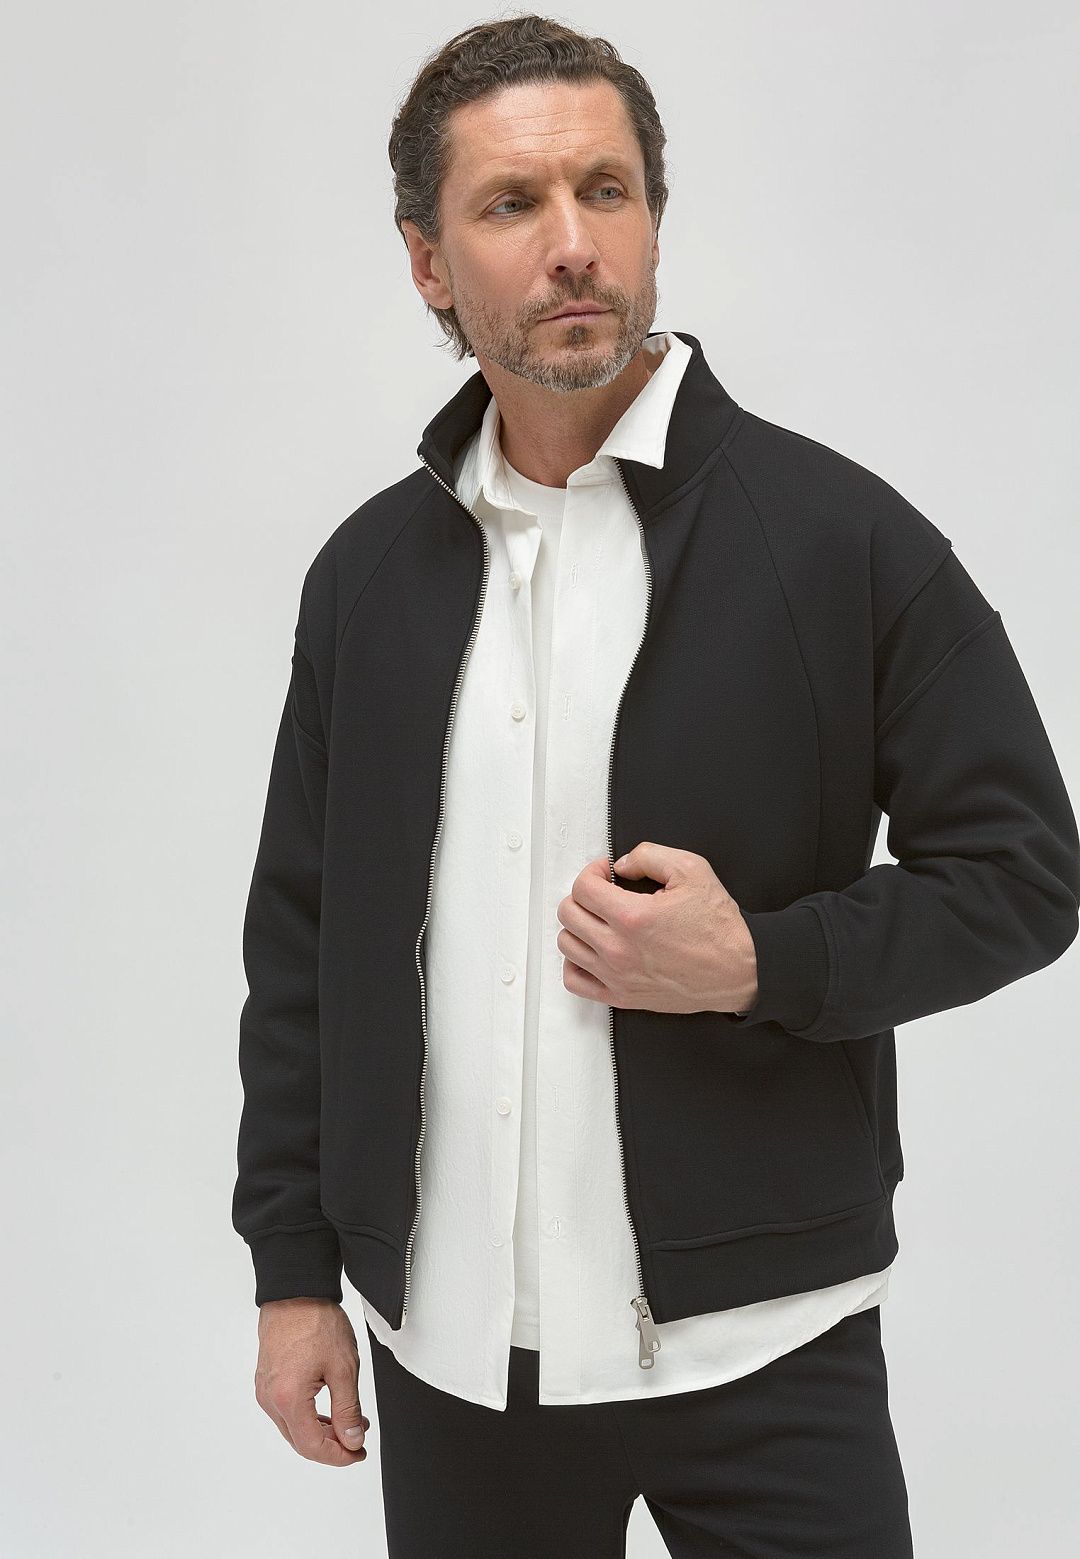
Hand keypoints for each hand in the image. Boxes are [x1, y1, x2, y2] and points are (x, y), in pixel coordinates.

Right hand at [254, 1297, 370, 1465]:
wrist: (295, 1292)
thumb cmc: (317, 1322)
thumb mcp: (343, 1368)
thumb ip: (348, 1410)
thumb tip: (352, 1441)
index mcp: (288, 1399)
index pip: (312, 1446)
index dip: (338, 1456)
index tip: (358, 1453)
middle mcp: (270, 1398)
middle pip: (300, 1441)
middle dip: (332, 1446)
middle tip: (358, 1440)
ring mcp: (265, 1389)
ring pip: (293, 1428)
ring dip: (321, 1431)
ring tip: (351, 1422)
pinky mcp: (266, 1380)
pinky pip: (286, 1411)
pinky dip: (308, 1417)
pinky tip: (329, 1410)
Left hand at [556, 843, 757, 1013]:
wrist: (740, 969)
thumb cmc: (719, 927)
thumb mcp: (692, 870)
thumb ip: (649, 855)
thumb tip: (621, 865)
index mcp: (632, 917)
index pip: (582, 888)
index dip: (592, 872)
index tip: (606, 874)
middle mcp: (619, 949)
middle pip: (568, 914)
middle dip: (583, 895)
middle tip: (603, 893)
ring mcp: (617, 976)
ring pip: (567, 945)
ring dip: (579, 926)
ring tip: (600, 920)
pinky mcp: (622, 996)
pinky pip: (575, 981)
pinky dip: (576, 963)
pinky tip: (593, 950)